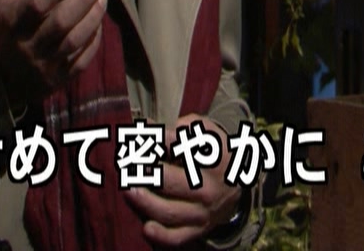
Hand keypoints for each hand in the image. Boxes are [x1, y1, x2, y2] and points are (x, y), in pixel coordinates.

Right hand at [0, 0, 107, 102]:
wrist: (1, 76)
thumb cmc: (7, 27)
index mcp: (12, 23)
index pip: (37, 4)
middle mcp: (26, 46)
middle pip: (60, 22)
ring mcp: (43, 65)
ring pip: (74, 41)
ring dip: (93, 17)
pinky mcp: (58, 79)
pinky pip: (81, 60)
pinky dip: (94, 40)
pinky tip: (99, 22)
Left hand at [124, 114, 241, 246]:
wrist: (238, 185)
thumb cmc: (214, 152)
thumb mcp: (208, 132)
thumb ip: (182, 126)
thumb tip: (148, 127)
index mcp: (215, 158)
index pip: (181, 147)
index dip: (156, 140)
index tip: (137, 136)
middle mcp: (210, 187)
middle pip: (170, 181)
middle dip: (144, 173)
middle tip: (126, 165)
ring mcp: (204, 211)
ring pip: (169, 211)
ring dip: (144, 202)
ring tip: (127, 190)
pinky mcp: (198, 229)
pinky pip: (177, 236)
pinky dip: (160, 235)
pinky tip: (146, 227)